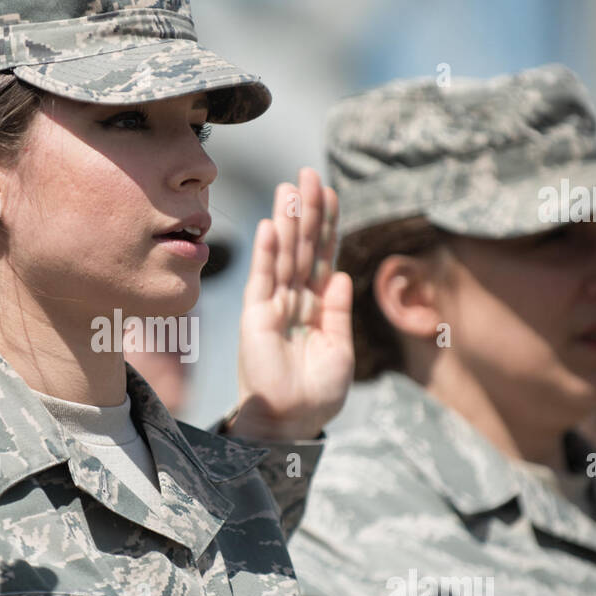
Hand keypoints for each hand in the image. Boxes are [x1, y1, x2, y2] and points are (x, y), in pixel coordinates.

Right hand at [228, 167, 353, 441]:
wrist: (291, 422)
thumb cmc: (316, 394)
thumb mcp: (340, 350)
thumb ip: (337, 311)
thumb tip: (339, 274)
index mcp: (316, 307)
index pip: (322, 256)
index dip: (328, 225)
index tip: (331, 192)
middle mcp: (293, 300)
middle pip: (303, 247)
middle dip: (307, 211)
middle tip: (309, 173)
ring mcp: (272, 306)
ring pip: (283, 255)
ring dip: (286, 221)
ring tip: (290, 187)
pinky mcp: (255, 317)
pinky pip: (262, 279)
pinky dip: (266, 252)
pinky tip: (271, 225)